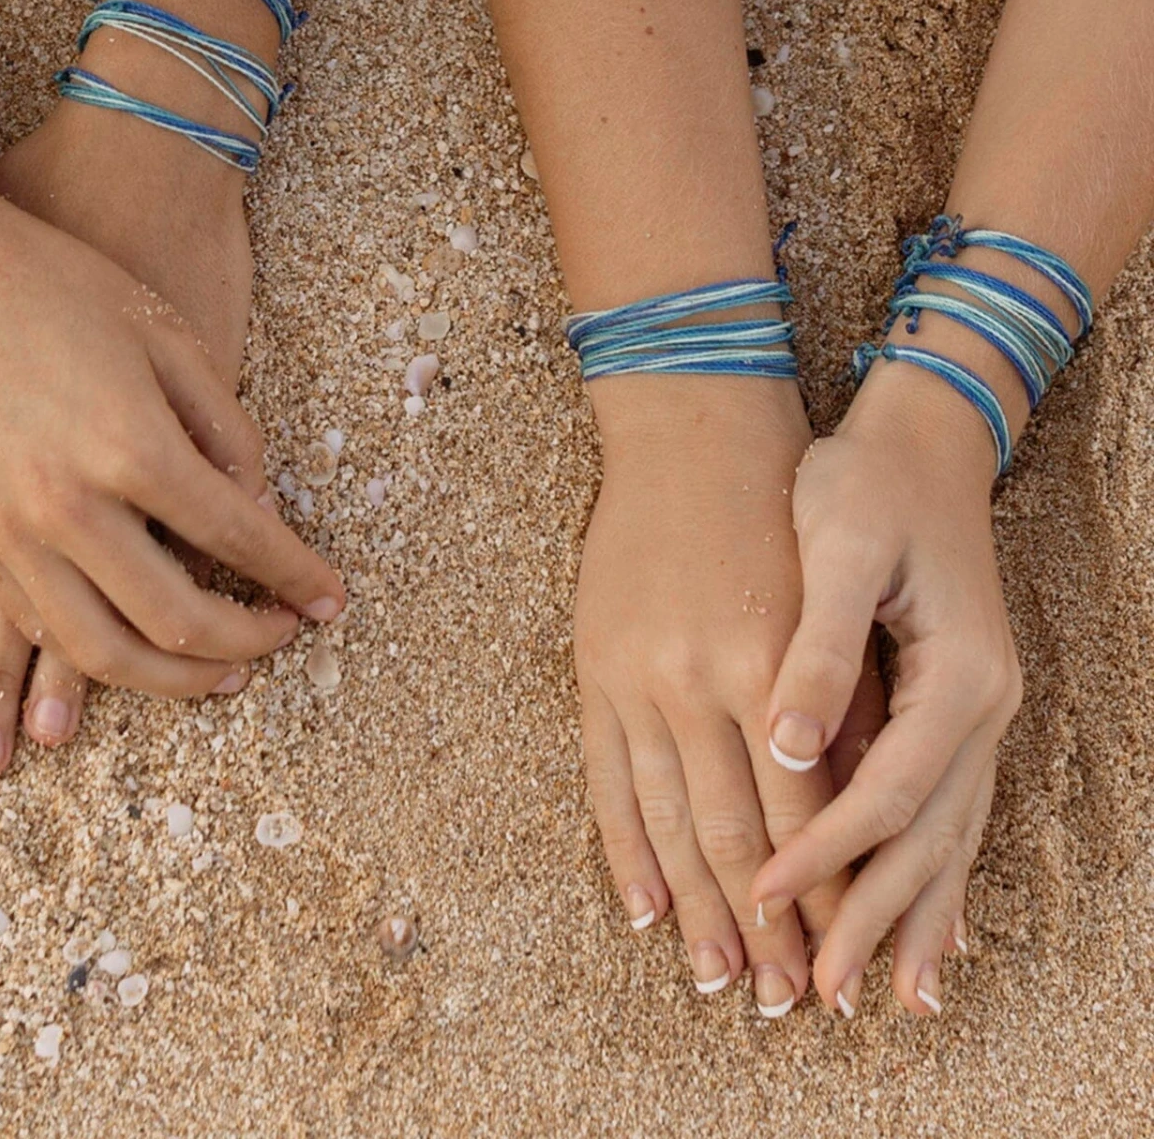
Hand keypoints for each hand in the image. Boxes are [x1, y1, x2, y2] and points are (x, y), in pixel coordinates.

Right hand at [0, 102, 275, 771]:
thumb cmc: (62, 286)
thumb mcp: (170, 340)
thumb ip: (227, 434)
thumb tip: (263, 514)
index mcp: (132, 446)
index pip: (241, 539)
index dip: (296, 576)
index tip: (330, 599)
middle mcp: (65, 504)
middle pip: (176, 619)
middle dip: (245, 644)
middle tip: (280, 640)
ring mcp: (2, 527)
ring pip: (98, 650)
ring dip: (169, 682)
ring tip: (219, 677)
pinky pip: (31, 622)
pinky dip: (86, 658)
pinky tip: (129, 658)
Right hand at [575, 376, 883, 1014]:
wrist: (688, 436)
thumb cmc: (777, 513)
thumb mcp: (825, 603)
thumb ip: (835, 706)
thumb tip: (845, 817)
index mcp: (770, 667)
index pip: (801, 813)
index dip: (815, 894)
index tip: (834, 959)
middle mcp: (699, 683)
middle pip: (732, 834)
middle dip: (761, 928)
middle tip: (782, 1003)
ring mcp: (637, 678)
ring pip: (666, 820)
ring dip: (692, 910)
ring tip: (713, 982)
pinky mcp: (595, 668)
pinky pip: (605, 778)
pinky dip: (623, 850)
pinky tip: (640, 909)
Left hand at [752, 363, 1020, 1017]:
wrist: (916, 440)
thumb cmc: (867, 485)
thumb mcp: (839, 548)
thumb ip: (820, 650)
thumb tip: (792, 748)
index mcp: (955, 676)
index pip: (884, 794)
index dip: (823, 854)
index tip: (765, 902)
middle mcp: (981, 708)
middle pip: (927, 839)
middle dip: (870, 918)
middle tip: (818, 997)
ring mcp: (978, 713)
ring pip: (949, 836)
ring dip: (913, 916)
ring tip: (888, 996)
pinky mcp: (955, 708)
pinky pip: (951, 810)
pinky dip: (936, 872)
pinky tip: (929, 922)